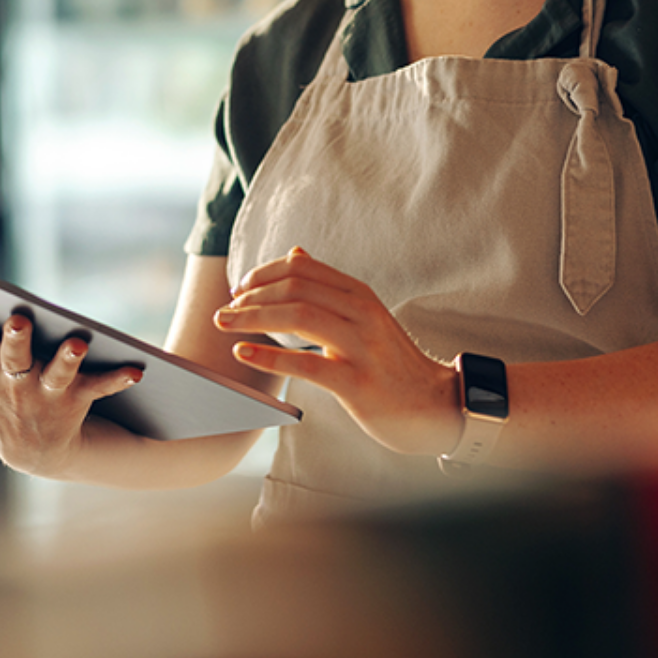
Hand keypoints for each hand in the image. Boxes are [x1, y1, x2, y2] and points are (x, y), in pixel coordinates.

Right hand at [0, 296, 142, 478]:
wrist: (36, 453)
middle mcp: (12, 382)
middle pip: (11, 356)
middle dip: (13, 340)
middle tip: (18, 320)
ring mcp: (45, 394)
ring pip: (57, 374)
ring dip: (67, 359)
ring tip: (76, 342)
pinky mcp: (77, 402)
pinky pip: (99, 387)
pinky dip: (117, 378)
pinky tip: (137, 370)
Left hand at [213, 248, 460, 456]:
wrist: (433, 404)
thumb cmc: (390, 362)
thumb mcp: (365, 315)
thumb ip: (329, 287)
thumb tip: (295, 253)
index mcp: (360, 294)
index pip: (303, 268)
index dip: (264, 274)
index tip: (240, 288)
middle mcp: (362, 313)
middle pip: (296, 289)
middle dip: (251, 296)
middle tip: (224, 310)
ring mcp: (361, 347)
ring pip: (298, 317)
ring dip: (253, 318)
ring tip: (225, 324)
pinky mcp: (356, 382)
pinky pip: (306, 365)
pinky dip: (269, 357)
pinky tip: (243, 354)